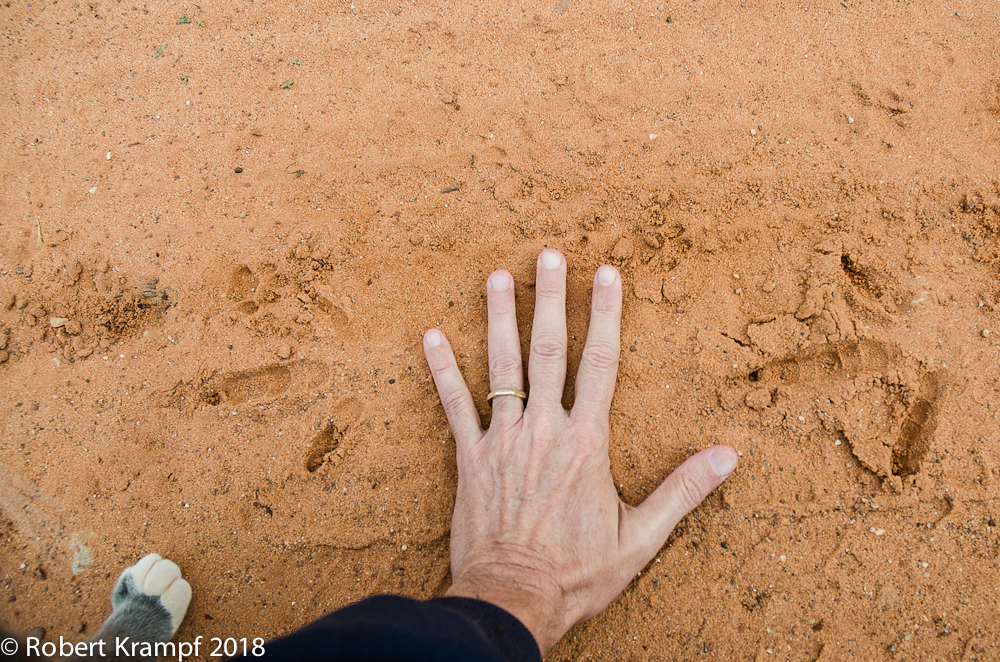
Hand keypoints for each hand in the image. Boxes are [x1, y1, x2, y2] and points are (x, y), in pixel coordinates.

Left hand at [422, 249, 737, 652]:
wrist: (513, 599)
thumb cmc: (578, 573)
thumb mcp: (642, 538)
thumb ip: (683, 491)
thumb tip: (729, 456)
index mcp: (587, 442)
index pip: (601, 363)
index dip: (606, 315)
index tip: (608, 274)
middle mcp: (544, 430)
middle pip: (549, 351)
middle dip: (551, 299)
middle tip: (548, 256)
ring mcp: (503, 441)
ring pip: (500, 367)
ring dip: (498, 319)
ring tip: (496, 277)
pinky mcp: (470, 459)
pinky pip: (453, 406)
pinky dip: (442, 371)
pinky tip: (432, 336)